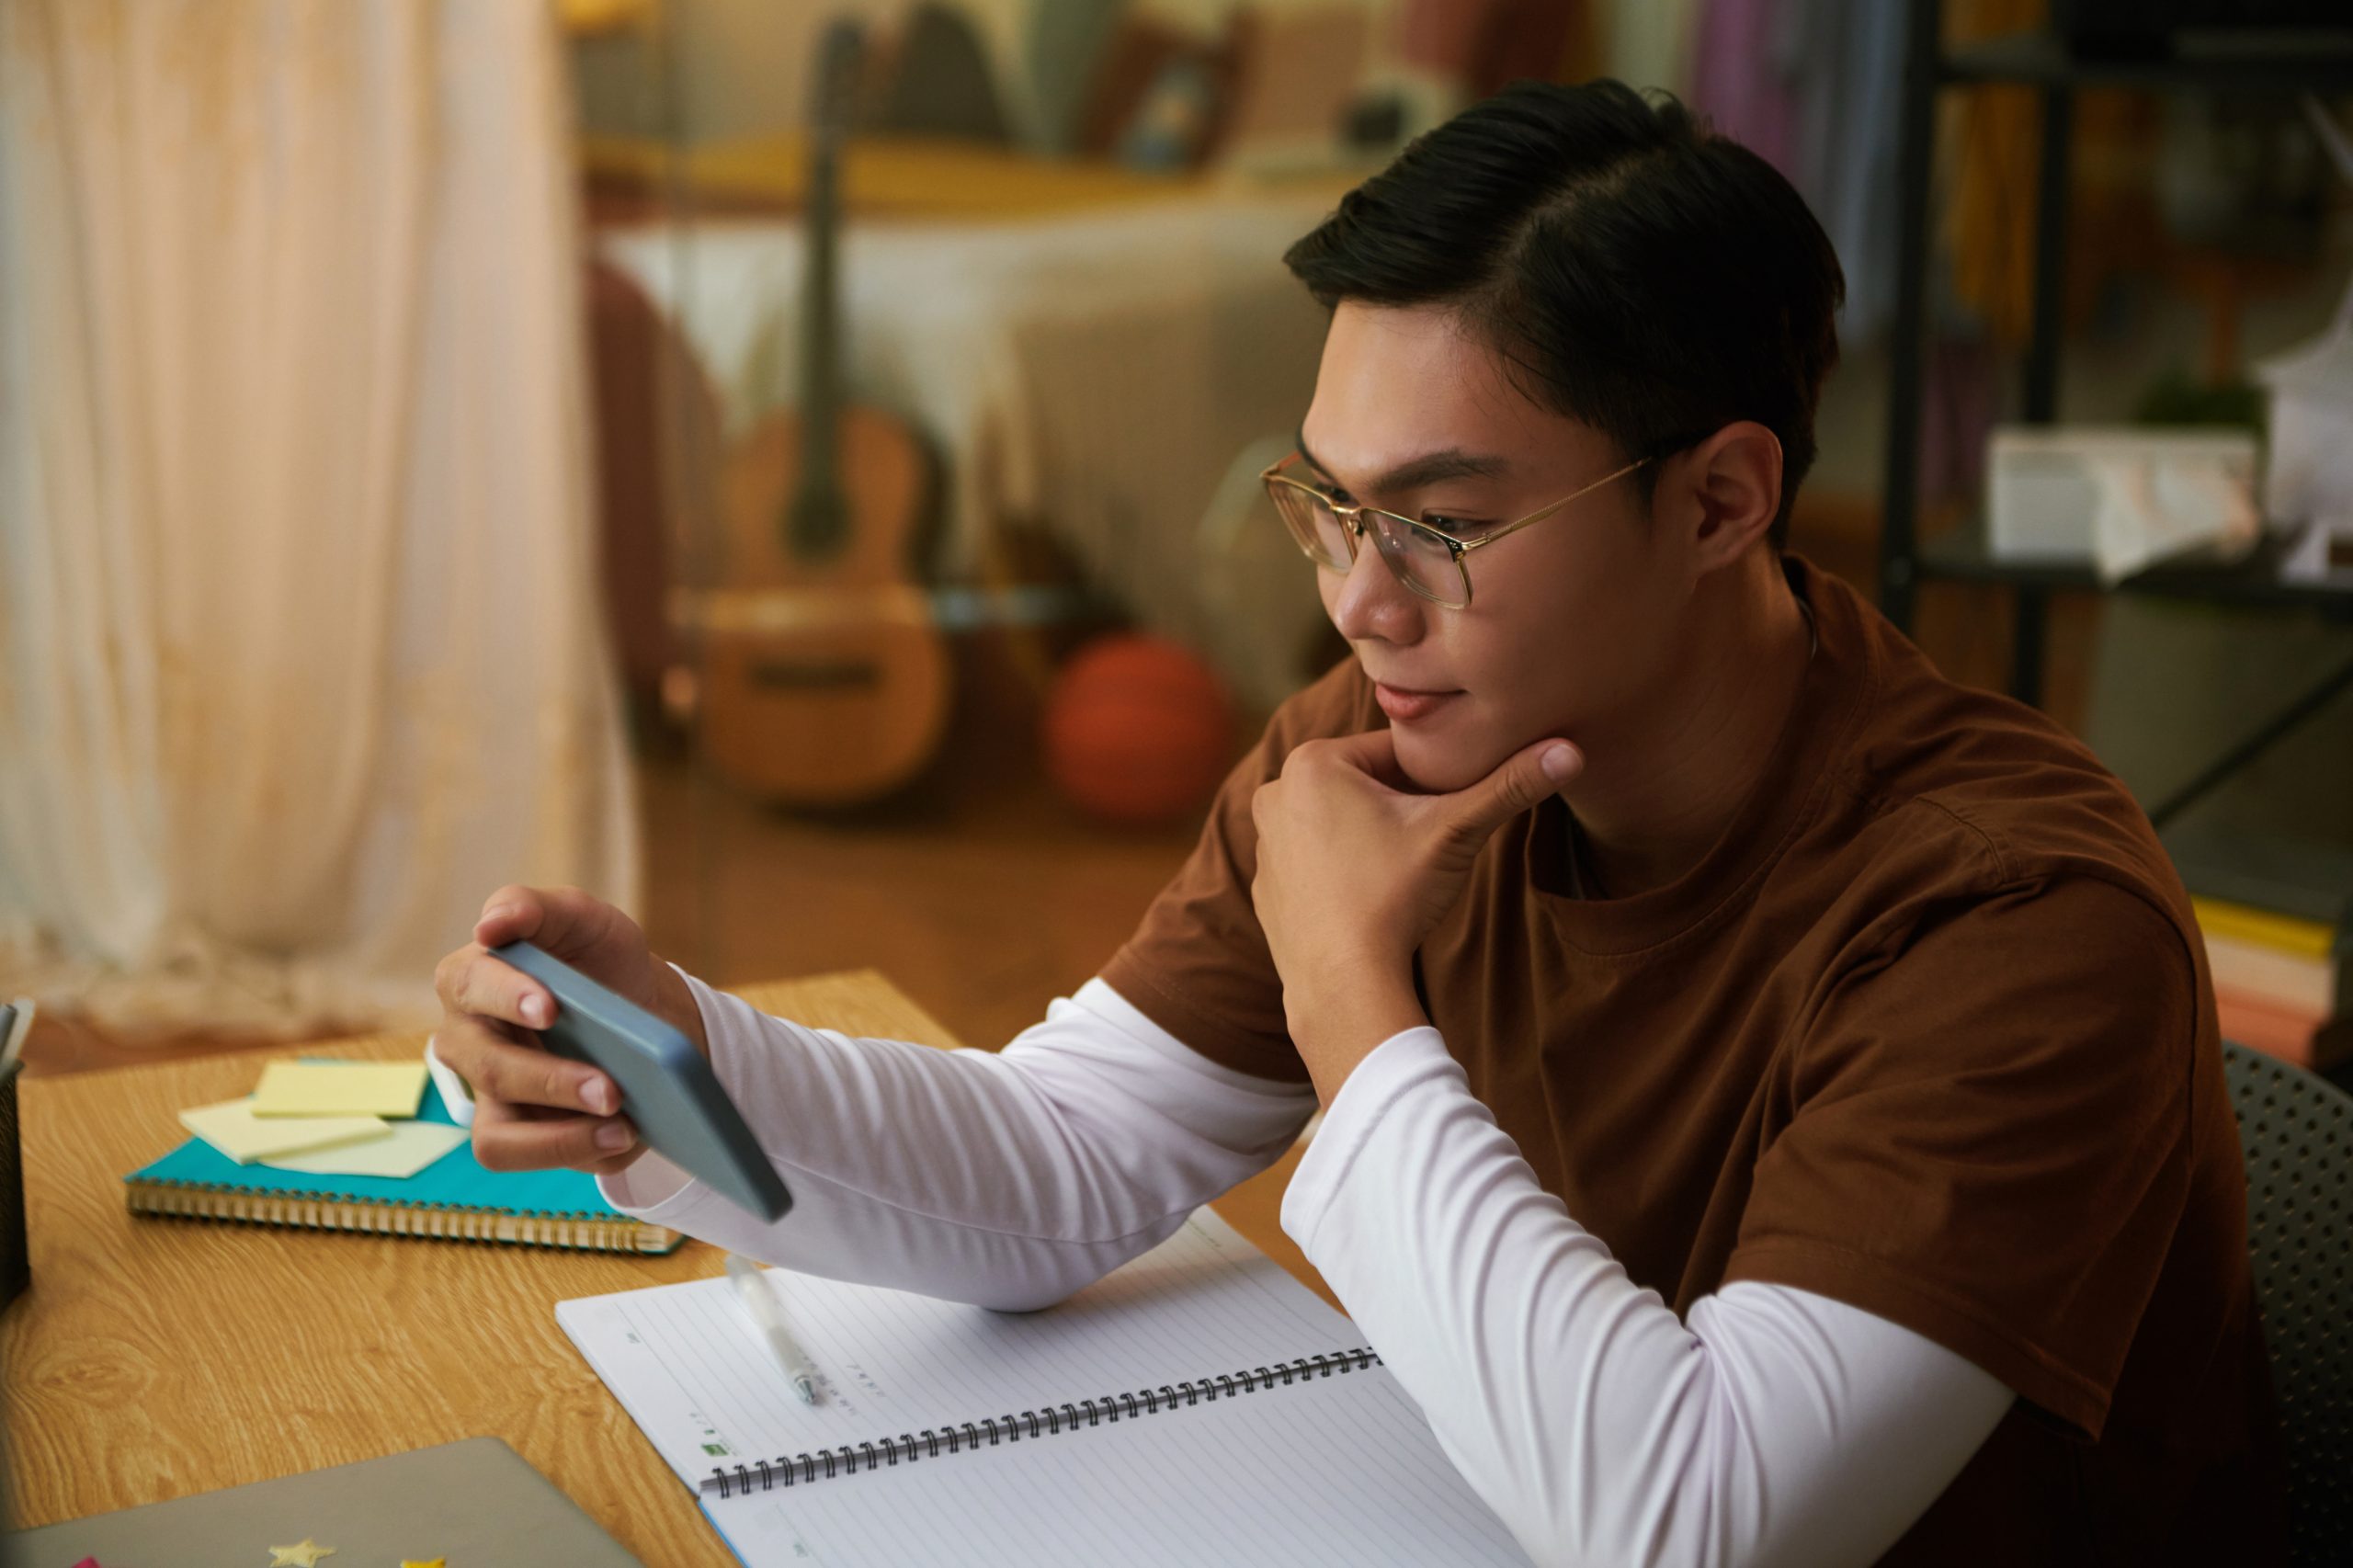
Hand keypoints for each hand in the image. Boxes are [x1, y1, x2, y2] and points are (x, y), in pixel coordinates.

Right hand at [430, 885, 704, 1174]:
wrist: (643, 1013)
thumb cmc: (601, 961)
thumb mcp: (586, 920)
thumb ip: (538, 907)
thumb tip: (491, 924)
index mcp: (473, 977)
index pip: (472, 982)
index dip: (507, 995)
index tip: (552, 1007)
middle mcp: (466, 1038)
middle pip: (487, 1065)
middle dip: (551, 1079)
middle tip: (612, 1088)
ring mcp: (485, 1092)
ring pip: (495, 1131)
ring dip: (559, 1134)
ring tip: (623, 1121)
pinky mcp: (510, 1132)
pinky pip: (517, 1156)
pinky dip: (569, 1150)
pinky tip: (621, 1135)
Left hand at [1249, 730, 1578, 1102]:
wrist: (1343, 983)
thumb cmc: (1393, 898)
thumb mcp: (1456, 832)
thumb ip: (1509, 787)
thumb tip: (1570, 752)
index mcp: (1313, 761)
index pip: (1396, 755)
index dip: (1434, 786)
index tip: (1444, 821)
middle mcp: (1275, 792)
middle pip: (1366, 787)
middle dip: (1401, 813)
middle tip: (1422, 854)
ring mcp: (1264, 842)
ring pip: (1343, 824)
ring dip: (1373, 841)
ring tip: (1395, 880)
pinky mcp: (1264, 885)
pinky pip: (1318, 863)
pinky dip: (1345, 875)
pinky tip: (1368, 903)